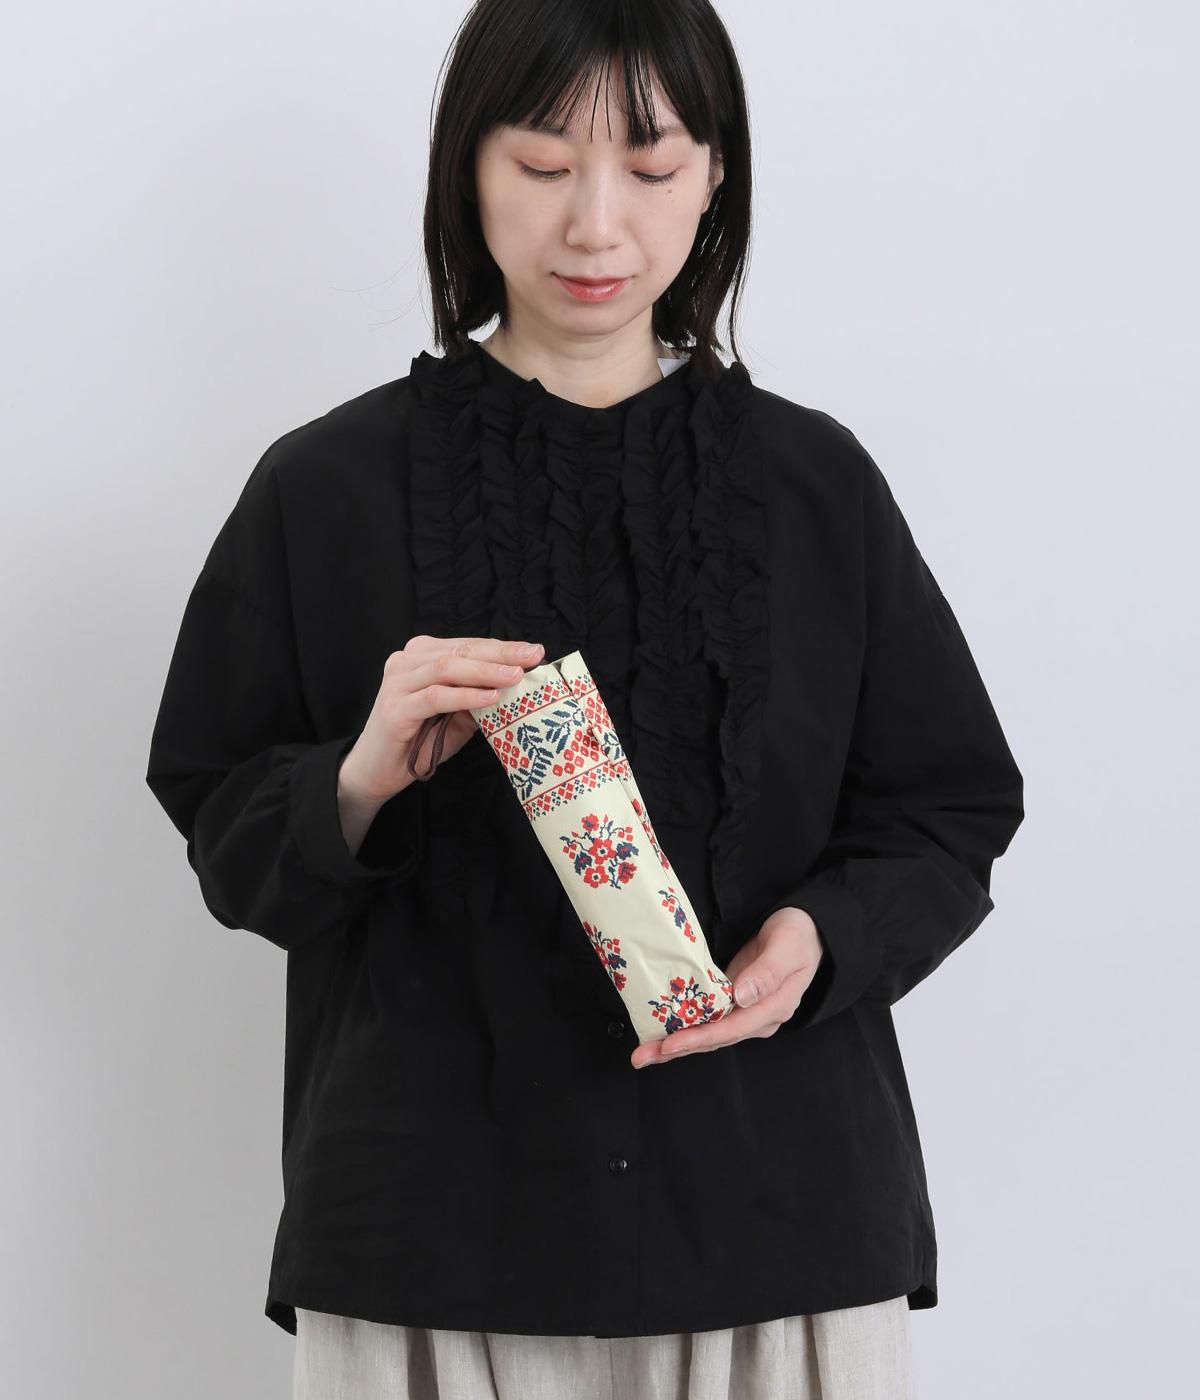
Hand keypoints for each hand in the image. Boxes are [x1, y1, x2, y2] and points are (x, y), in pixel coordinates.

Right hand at [338, 634, 543, 805]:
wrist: (376, 771)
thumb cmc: (419, 740)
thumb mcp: (457, 716)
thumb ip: (479, 698)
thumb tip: (517, 686)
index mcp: (421, 656)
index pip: (467, 645)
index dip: (501, 647)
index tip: (533, 651)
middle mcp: (406, 662)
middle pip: (460, 651)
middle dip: (500, 653)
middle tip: (532, 656)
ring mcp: (398, 683)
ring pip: (447, 668)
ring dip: (486, 671)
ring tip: (516, 676)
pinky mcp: (395, 709)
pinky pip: (436, 697)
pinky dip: (465, 696)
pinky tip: (490, 697)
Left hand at [630, 906, 824, 1068]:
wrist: (807, 931)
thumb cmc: (799, 936)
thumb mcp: (787, 948)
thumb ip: (766, 973)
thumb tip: (741, 997)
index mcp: (773, 1008)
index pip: (731, 1029)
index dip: (700, 1038)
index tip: (670, 1044)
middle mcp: (757, 1018)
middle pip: (714, 1039)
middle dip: (677, 1049)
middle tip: (642, 1056)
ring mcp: (745, 1013)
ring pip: (708, 1035)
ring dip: (676, 1044)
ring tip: (644, 1052)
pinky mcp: (734, 1003)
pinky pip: (707, 1021)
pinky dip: (684, 1028)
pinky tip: (661, 1033)